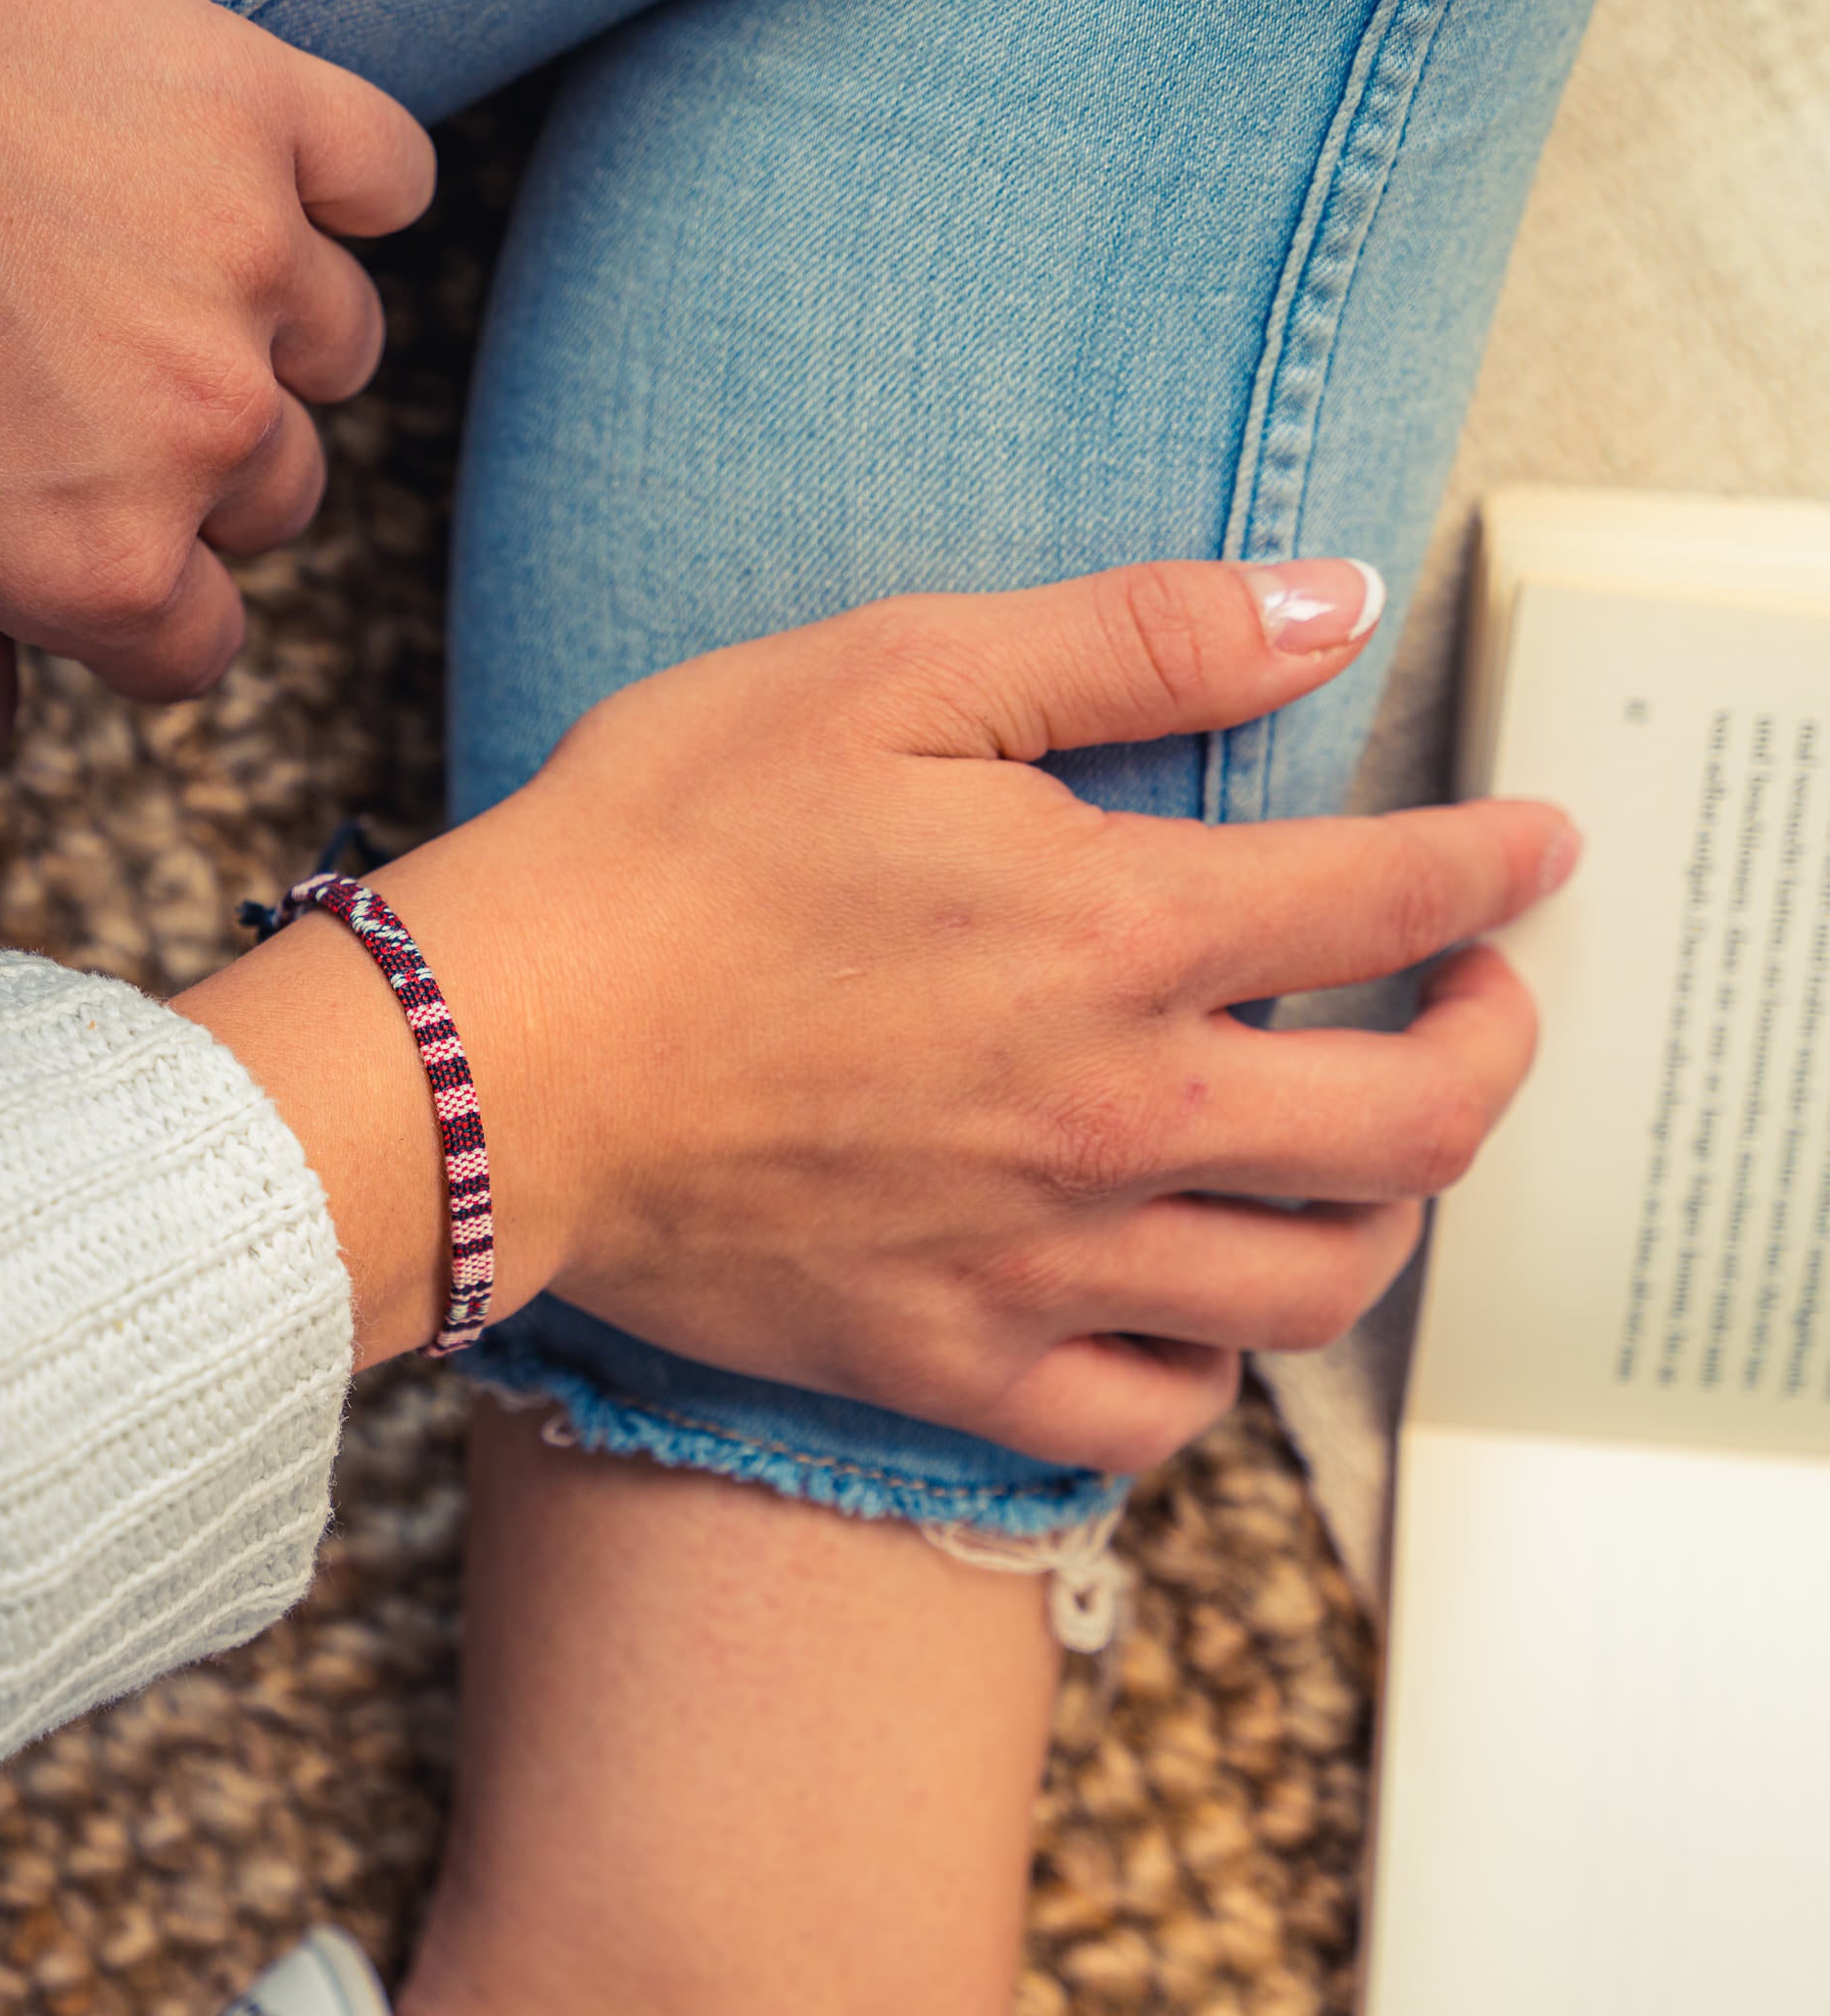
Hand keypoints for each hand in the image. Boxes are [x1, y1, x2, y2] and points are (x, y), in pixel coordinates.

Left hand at [0, 0, 433, 761]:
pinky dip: (349, 187)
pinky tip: (266, 178)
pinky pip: (387, 172)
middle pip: (276, 499)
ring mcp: (243, 260)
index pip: (194, 647)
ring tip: (146, 272)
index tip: (74, 543)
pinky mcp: (250, 100)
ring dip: (266, 334)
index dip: (131, 611)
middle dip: (189, 469)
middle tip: (72, 380)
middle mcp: (200, 431)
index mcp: (95, 566)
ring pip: (337, 349)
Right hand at [182, 559, 1573, 1474]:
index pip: (1394, 902)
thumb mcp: (886, 677)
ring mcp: (1039, 1261)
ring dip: (1385, 1212)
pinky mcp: (945, 1361)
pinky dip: (1210, 1366)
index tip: (1530, 855)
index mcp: (1117, 931)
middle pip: (1415, 1127)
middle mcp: (1116, 1116)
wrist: (486, 1063)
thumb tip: (1329, 601)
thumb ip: (1133, 638)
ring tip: (1365, 1154)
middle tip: (1482, 1006)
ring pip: (1313, 1285)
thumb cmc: (657, 854)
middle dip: (1495, 1054)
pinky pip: (1150, 1414)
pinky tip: (1193, 1299)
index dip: (1496, 868)